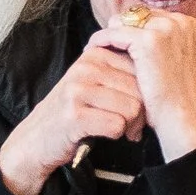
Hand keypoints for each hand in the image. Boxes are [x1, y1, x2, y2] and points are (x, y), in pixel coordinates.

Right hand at [0, 42, 146, 194]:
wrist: (36, 140)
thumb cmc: (72, 112)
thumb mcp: (92, 82)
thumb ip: (119, 71)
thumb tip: (159, 68)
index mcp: (94, 54)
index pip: (142, 69)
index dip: (145, 92)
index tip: (134, 107)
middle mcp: (85, 68)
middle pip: (140, 90)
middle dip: (141, 113)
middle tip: (130, 125)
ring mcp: (77, 90)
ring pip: (132, 108)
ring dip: (130, 126)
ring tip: (120, 130)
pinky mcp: (73, 115)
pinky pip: (116, 125)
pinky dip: (115, 135)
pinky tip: (104, 134)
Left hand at [98, 11, 195, 159]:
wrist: (181, 117)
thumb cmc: (179, 96)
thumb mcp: (186, 62)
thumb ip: (181, 44)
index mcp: (189, 24)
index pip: (151, 16)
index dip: (133, 28)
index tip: (119, 40)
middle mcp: (179, 21)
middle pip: (136, 15)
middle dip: (120, 28)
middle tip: (104, 43)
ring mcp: (164, 30)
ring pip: (123, 21)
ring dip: (108, 33)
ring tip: (95, 48)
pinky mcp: (147, 41)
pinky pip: (113, 33)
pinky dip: (100, 40)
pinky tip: (91, 51)